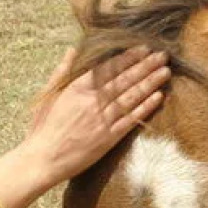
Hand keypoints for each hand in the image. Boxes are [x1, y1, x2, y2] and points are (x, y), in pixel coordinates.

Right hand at [22, 45, 169, 184]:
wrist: (42, 159)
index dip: (128, 57)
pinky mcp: (108, 138)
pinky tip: (159, 97)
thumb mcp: (48, 94)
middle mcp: (93, 101)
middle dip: (146, 66)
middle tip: (163, 55)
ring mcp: (102, 119)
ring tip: (165, 71)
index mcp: (77, 88)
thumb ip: (62, 71)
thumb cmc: (42, 127)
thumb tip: (72, 50)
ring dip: (150, 83)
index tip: (144, 49)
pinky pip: (131, 119)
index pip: (109, 68)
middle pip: (125, 79)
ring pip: (131, 97)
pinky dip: (146, 107)